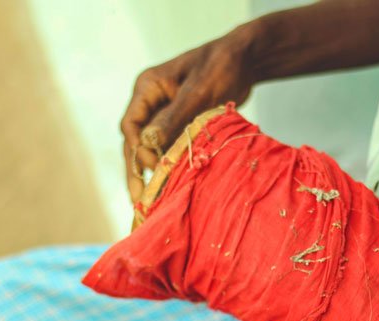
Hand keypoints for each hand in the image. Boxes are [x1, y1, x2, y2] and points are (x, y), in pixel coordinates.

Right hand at [121, 33, 257, 199]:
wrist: (247, 59)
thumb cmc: (222, 66)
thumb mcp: (198, 92)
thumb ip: (173, 117)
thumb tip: (148, 144)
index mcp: (147, 89)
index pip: (131, 125)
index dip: (138, 149)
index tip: (154, 167)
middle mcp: (150, 103)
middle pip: (136, 142)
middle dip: (137, 171)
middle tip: (138, 201)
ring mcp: (163, 115)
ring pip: (151, 149)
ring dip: (152, 173)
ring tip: (149, 203)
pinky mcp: (179, 125)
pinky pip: (169, 149)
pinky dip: (169, 166)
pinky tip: (169, 189)